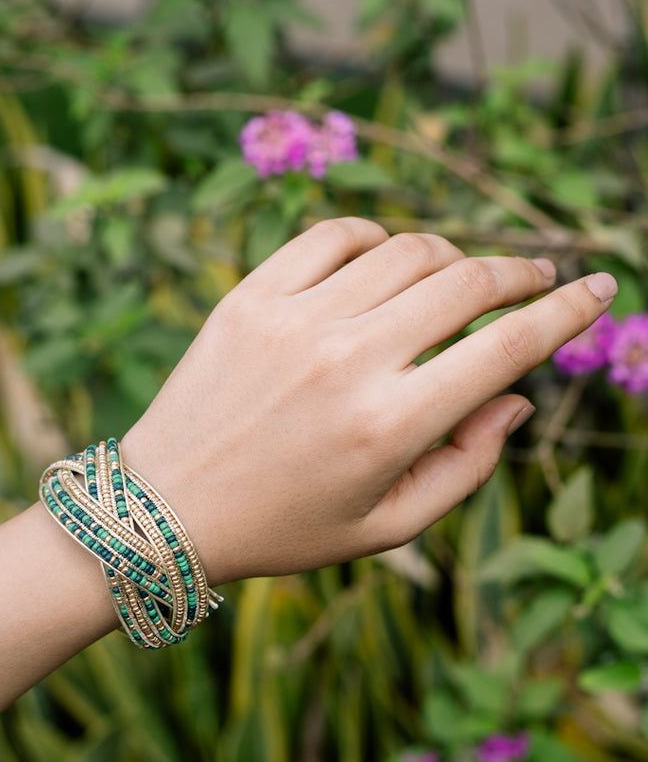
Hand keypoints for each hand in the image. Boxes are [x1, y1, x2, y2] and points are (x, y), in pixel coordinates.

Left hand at [122, 218, 616, 584]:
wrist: (162, 508)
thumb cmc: (282, 527)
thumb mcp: (385, 527)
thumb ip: (465, 468)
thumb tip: (515, 398)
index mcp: (390, 425)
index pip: (507, 347)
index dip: (567, 312)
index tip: (599, 287)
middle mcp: (349, 360)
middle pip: (466, 282)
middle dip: (520, 274)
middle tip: (535, 279)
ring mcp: (294, 319)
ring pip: (407, 251)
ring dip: (451, 257)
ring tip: (458, 282)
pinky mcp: (249, 295)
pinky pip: (333, 234)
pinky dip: (375, 238)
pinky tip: (384, 262)